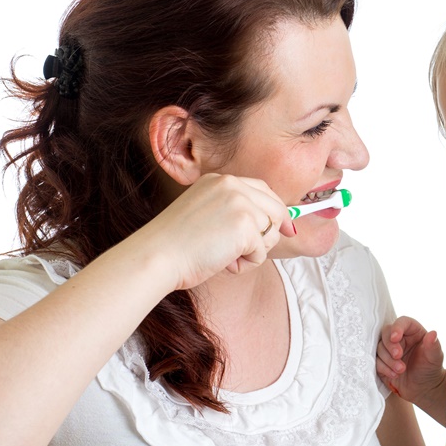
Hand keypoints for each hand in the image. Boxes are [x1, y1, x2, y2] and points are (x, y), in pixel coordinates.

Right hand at [133, 173, 296, 290]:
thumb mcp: (207, 215)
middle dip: (268, 236)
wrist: (157, 256)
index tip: (288, 228)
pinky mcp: (245, 224)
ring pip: (270, 233)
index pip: (263, 190)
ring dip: (252, 252)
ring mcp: (239, 202)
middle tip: (244, 252)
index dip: (277, 211)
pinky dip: (246, 264)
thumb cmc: (177, 246)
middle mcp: (232, 185)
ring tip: (222, 255)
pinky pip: (262, 252)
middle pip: (276, 210)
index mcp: (219, 180)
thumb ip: (234, 212)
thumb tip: (277, 225)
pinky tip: (222, 261)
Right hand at [376, 316, 445, 405]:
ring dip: (388, 360)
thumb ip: (433, 345)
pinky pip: (376, 361)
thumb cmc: (430, 369)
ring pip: (380, 348)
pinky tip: (394, 375)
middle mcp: (400, 338)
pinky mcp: (382, 362)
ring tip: (401, 370)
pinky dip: (384, 368)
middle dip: (390, 345)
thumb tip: (433, 333)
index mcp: (413, 332)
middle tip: (398, 356)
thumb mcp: (435, 358)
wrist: (423, 388)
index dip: (397, 327)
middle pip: (386, 333)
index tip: (395, 337)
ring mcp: (389, 350)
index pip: (402, 322)